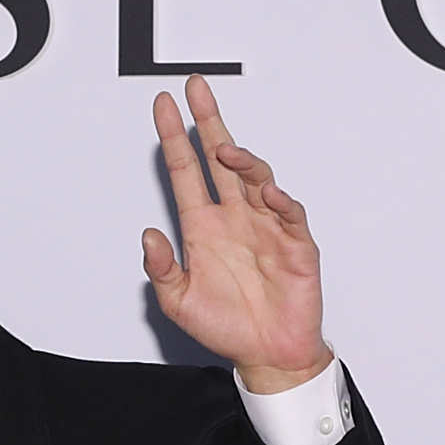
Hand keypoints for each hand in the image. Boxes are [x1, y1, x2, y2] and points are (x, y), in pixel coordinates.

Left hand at [140, 75, 331, 392]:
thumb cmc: (226, 327)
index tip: (164, 107)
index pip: (186, 171)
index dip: (174, 138)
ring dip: (242, 162)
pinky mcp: (295, 243)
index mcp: (203, 227)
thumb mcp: (178, 301)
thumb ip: (161, 268)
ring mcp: (266, 226)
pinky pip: (289, 215)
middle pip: (220, 160)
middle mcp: (234, 218)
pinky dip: (280, 201)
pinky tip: (269, 194)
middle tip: (196, 90)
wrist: (268, 354)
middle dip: (208, 123)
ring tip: (225, 150)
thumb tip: (148, 235)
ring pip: (255, 179)